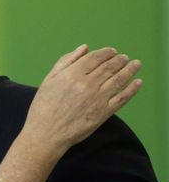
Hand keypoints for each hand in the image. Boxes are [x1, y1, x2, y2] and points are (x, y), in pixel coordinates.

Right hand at [25, 45, 140, 150]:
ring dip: (130, 70)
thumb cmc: (44, 107)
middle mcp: (87, 84)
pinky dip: (132, 89)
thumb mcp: (49, 80)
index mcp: (72, 74)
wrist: (46, 133)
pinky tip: (137, 82)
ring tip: (135, 64)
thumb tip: (84, 48)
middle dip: (119, 60)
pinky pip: (122, 98)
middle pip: (109, 67)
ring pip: (119, 79)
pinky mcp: (104, 112)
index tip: (112, 51)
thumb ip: (66, 61)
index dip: (106, 52)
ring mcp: (97, 99)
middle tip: (124, 57)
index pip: (95, 58)